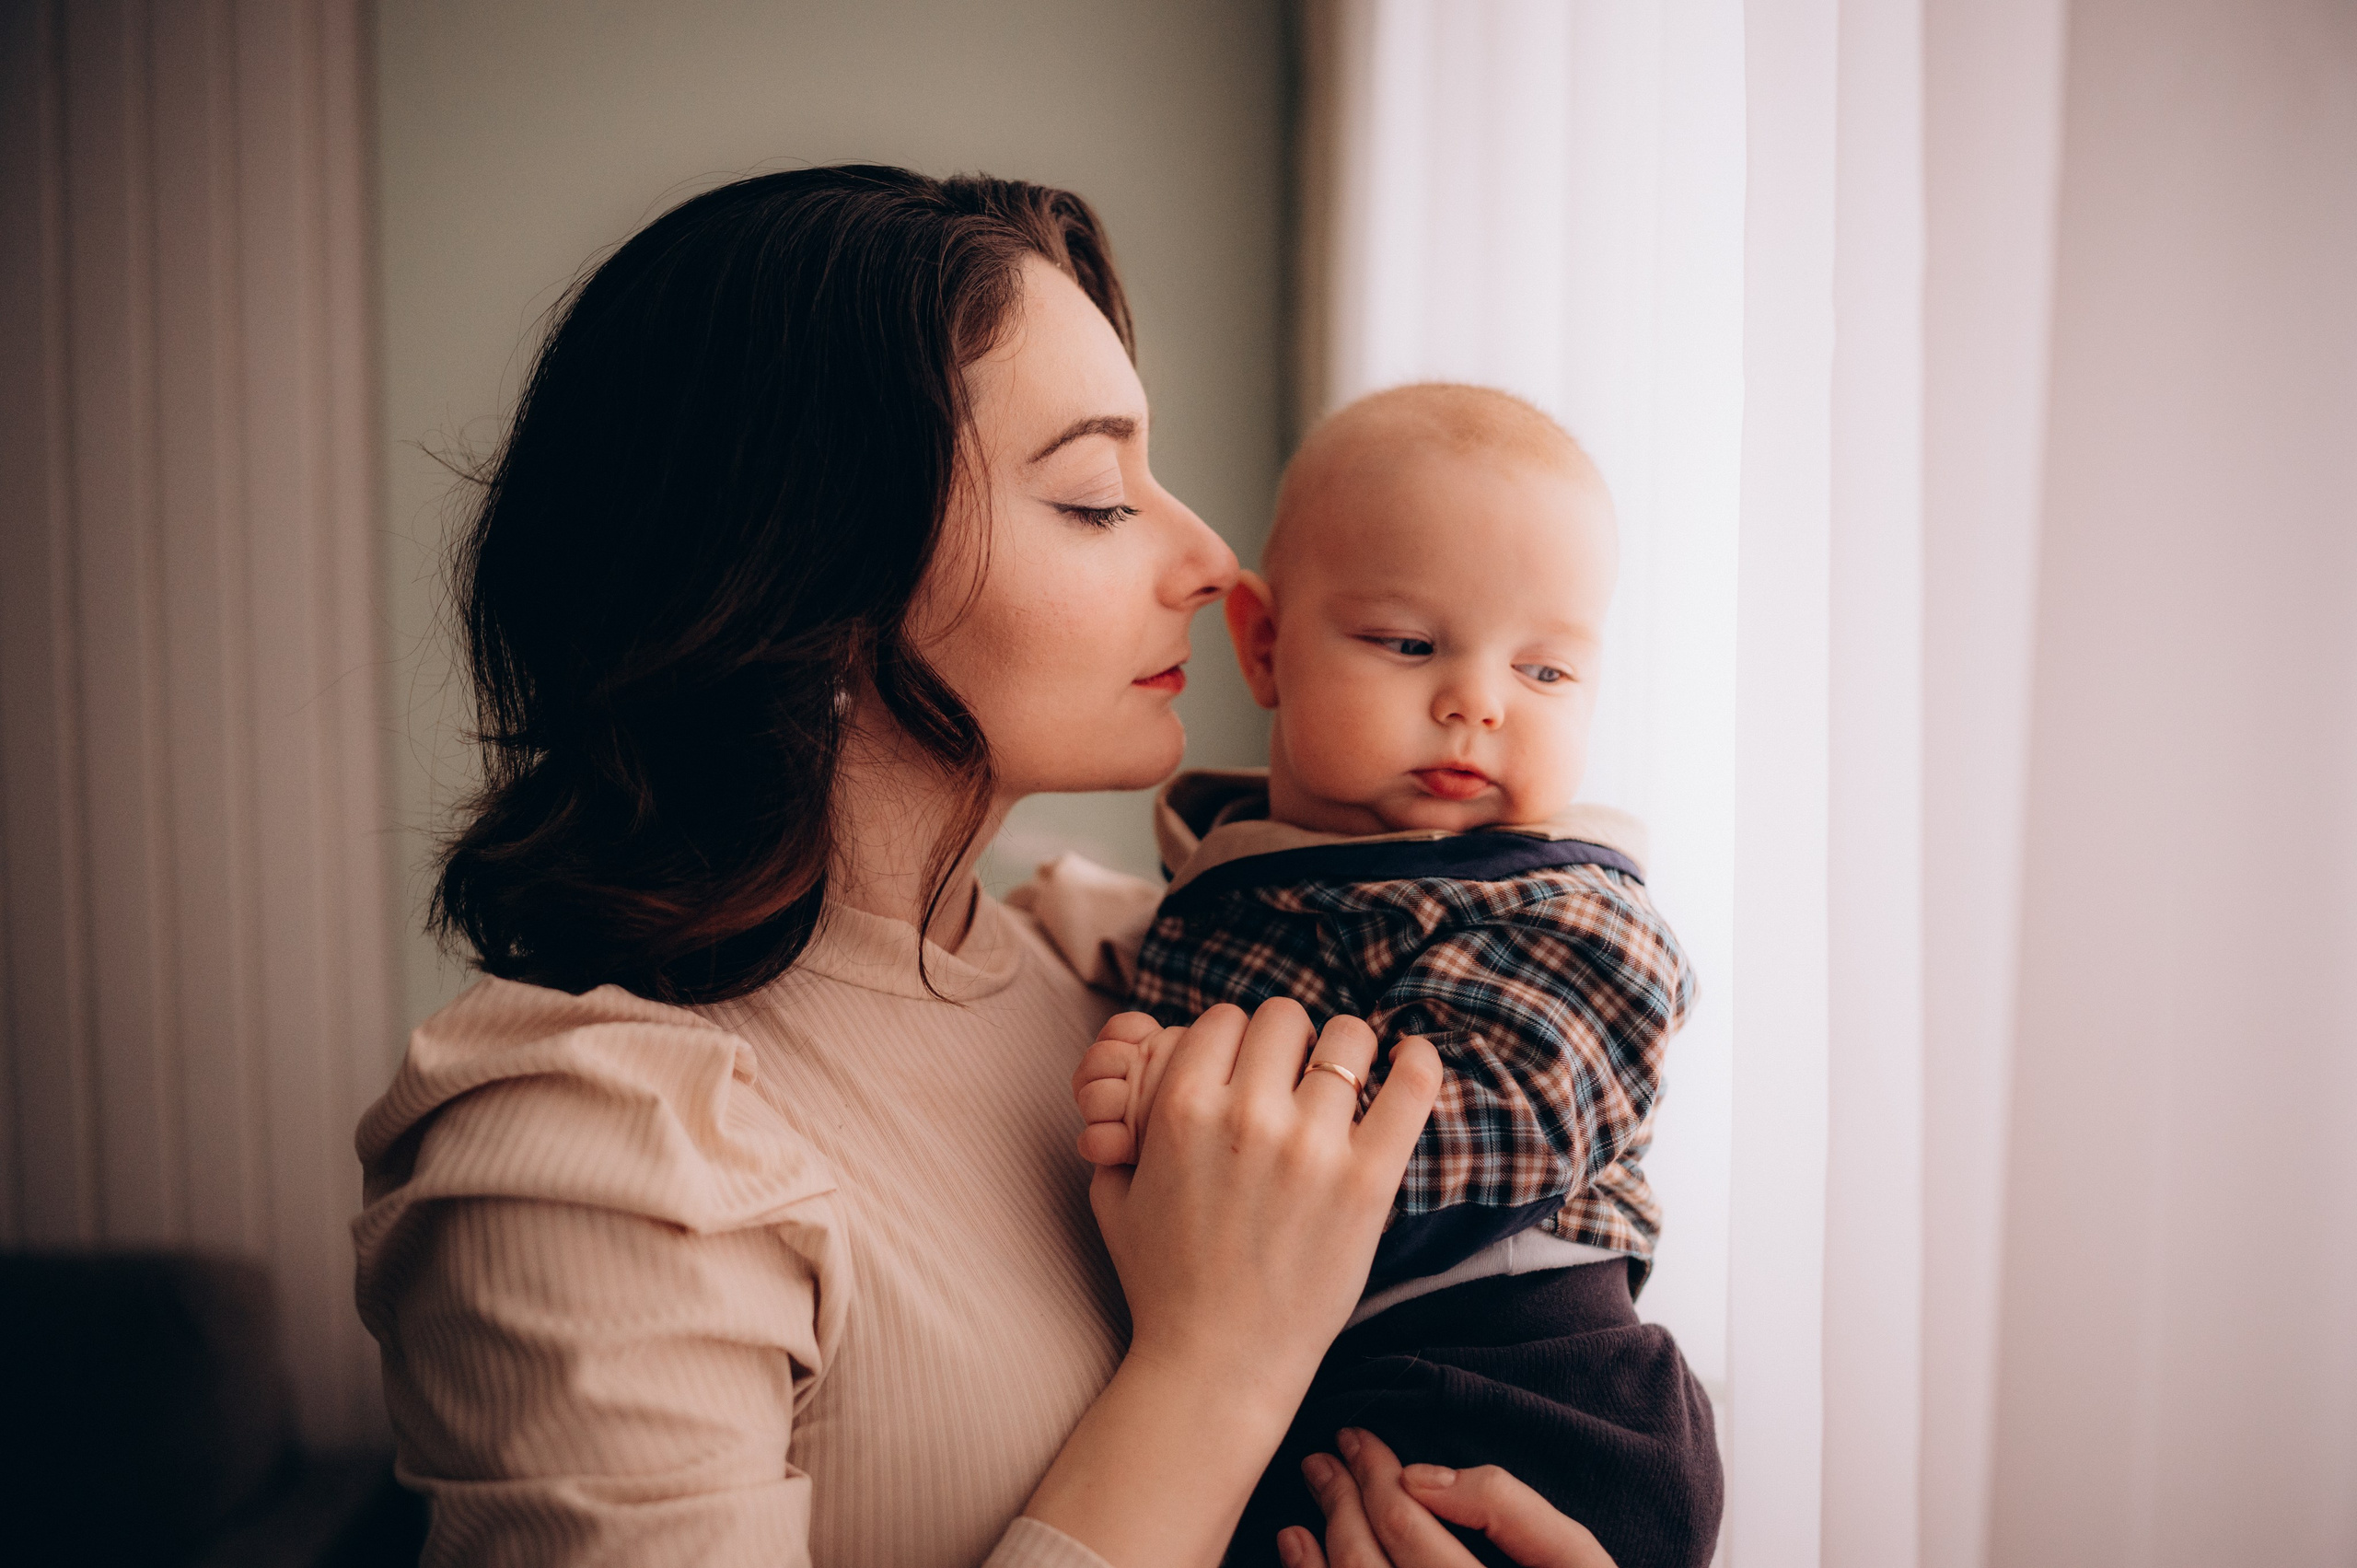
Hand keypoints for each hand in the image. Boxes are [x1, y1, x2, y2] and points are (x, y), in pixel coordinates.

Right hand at [1026, 1000, 1438, 1567]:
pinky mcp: (1366, 1182)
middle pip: (1283, 1018)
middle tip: (1294, 1075)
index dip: (1234, 1041)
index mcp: (1179, 1110)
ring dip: (1345, 1051)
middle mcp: (1245, 1116)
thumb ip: (1122, 1125)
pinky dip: (1417, 1061)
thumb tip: (1144, 1073)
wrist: (1217, 1364)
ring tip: (1347, 1077)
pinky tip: (1412, 1055)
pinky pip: (1409, 1088)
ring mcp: (1310, 1147)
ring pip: (1346, 1039)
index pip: (1223, 1020)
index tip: (1247, 1067)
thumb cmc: (1162, 1283)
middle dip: (1286, 1041)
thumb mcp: (1114, 1195)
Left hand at [1283, 1428, 1616, 1567]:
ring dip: (1314, 1549)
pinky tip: (1300, 1555)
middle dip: (1338, 1499)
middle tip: (1323, 1459)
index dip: (1374, 1475)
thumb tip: (1422, 1477)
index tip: (1357, 1439)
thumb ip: (1510, 1509)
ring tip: (1306, 1507)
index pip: (1406, 1528)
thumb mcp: (1576, 1560)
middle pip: (1365, 1563)